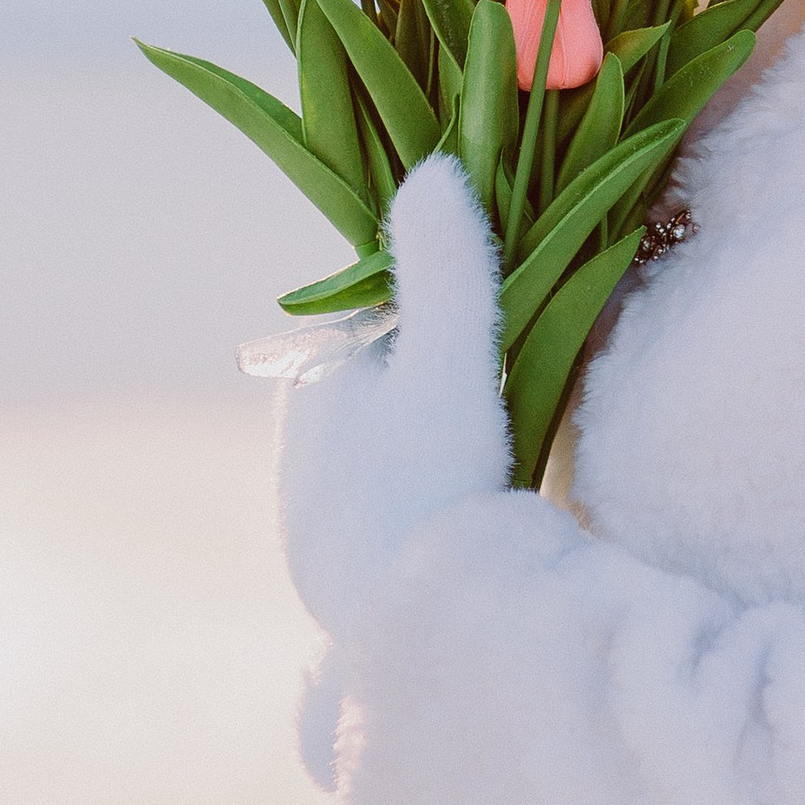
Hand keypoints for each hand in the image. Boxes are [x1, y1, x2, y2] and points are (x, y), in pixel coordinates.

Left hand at [276, 155, 511, 650]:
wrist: (406, 638)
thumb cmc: (427, 488)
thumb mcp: (449, 360)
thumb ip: (447, 267)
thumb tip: (434, 166)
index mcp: (313, 387)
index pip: (381, 327)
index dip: (441, 319)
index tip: (496, 329)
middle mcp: (297, 455)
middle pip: (384, 394)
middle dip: (434, 389)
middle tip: (507, 403)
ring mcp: (311, 527)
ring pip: (384, 461)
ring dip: (429, 456)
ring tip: (489, 468)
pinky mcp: (335, 585)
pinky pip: (387, 524)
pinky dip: (420, 514)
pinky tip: (462, 526)